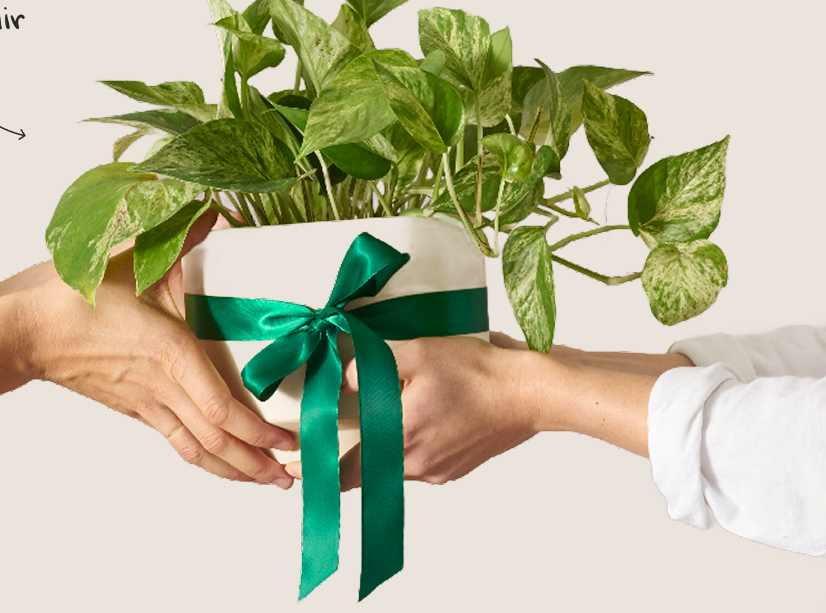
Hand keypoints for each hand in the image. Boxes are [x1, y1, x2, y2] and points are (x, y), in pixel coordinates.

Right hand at [17, 209, 296, 487]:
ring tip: (266, 481)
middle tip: (290, 478)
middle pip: (214, 442)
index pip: (219, 409)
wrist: (28, 332)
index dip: (256, 432)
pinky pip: (176, 442)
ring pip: (196, 450)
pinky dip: (204, 458)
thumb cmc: (78, 298)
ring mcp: (147, 403)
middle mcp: (162, 387)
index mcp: (170, 353)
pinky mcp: (135, 408)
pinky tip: (221, 464)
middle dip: (255, 464)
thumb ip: (181, 236)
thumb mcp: (133, 260)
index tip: (286, 440)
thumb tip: (215, 210)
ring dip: (233, 470)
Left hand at [286, 332, 543, 488]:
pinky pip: (418, 462)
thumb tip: (340, 379)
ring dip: (379, 448)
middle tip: (327, 439)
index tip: (293, 471)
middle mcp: (415, 464)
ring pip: (392, 465)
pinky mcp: (455, 468)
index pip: (345, 469)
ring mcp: (437, 470)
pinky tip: (417, 418)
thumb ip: (371, 365)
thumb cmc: (478, 372)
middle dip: (345, 456)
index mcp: (399, 438)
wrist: (532, 394)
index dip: (317, 472)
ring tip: (379, 418)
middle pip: (365, 469)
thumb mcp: (417, 353)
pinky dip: (408, 445)